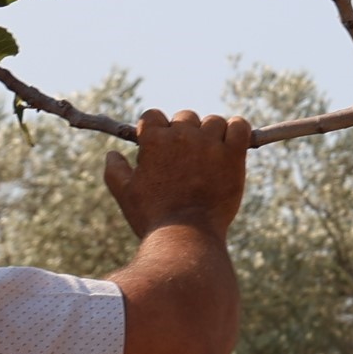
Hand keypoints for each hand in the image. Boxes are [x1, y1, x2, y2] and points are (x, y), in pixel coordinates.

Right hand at [103, 108, 251, 239]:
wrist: (186, 237)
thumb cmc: (153, 217)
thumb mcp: (125, 194)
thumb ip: (115, 170)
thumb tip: (112, 153)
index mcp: (154, 140)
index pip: (153, 115)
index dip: (156, 130)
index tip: (161, 146)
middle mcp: (182, 135)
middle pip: (185, 117)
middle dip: (184, 133)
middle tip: (187, 159)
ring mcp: (209, 143)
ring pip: (214, 121)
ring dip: (212, 133)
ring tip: (210, 156)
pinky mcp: (233, 155)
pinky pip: (240, 127)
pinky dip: (238, 130)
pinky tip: (232, 144)